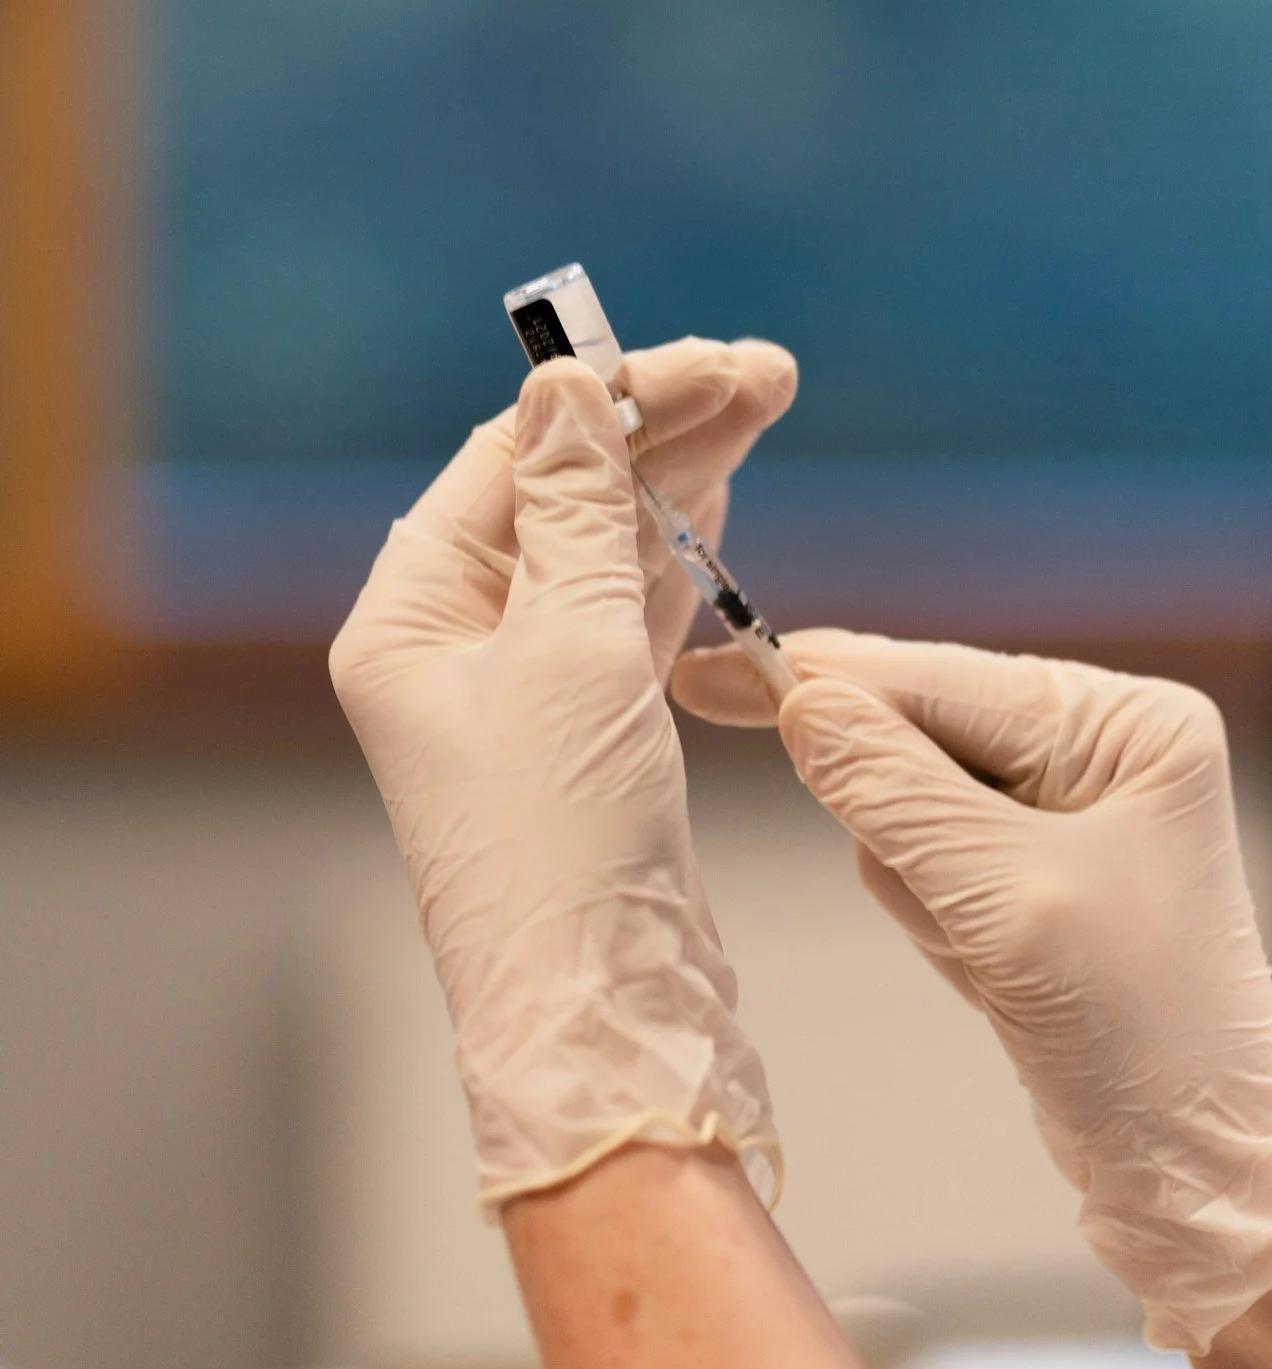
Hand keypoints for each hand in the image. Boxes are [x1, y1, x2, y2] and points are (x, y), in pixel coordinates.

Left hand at [331, 360, 779, 1211]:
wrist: (607, 1010)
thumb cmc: (565, 840)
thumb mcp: (574, 649)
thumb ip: (576, 508)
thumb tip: (566, 387)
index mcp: (408, 619)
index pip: (505, 463)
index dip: (603, 400)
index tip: (701, 358)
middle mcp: (452, 646)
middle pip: (558, 496)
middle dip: (658, 429)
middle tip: (765, 372)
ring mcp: (522, 691)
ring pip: (604, 550)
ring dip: (680, 480)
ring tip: (763, 403)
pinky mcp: (587, 732)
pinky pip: (629, 614)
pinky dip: (679, 557)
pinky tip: (722, 497)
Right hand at [673, 629, 1271, 1351]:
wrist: (1191, 1172)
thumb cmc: (1140, 1032)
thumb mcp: (1007, 902)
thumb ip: (895, 792)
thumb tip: (799, 702)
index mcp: (1128, 722)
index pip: (939, 678)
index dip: (820, 678)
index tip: (708, 674)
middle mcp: (1102, 745)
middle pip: (919, 732)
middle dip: (895, 822)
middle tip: (933, 900)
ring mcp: (1070, 809)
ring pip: (907, 804)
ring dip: (919, 886)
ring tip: (990, 961)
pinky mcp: (1035, 873)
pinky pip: (929, 863)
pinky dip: (935, 920)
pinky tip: (992, 976)